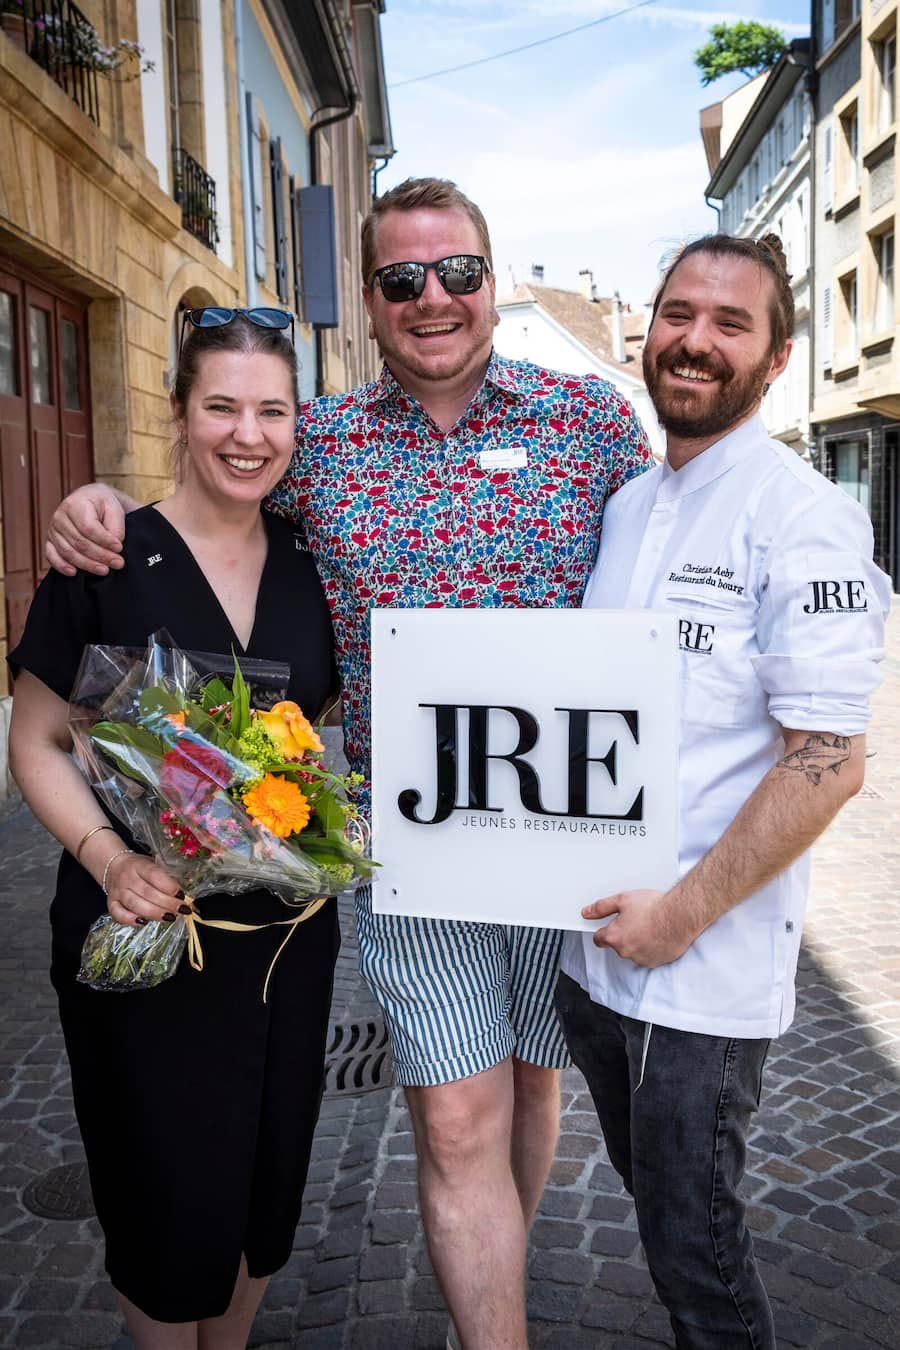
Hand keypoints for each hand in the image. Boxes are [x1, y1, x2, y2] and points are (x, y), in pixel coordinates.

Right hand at [46, 484, 126, 575]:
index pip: (88, 528)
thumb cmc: (103, 506)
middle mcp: (60, 517)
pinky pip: (52, 556)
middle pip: (79, 542)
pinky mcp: (50, 541)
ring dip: (87, 564)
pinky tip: (74, 573)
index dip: (104, 540)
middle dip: (100, 555)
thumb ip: (116, 527)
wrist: (89, 502)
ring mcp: (53, 530)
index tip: (119, 548)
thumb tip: (114, 547)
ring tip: (105, 570)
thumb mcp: (114, 509)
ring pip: (68, 552)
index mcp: (75, 504)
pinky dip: (61, 566)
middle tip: (118, 563)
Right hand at [104, 853, 189, 927]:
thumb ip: (167, 876)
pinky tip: (143, 922)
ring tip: (170, 918)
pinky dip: (130, 920)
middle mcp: (127, 878)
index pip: (154, 875)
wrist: (114, 866)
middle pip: (147, 892)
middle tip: (182, 910)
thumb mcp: (154, 864)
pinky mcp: (111, 903)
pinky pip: (118, 914)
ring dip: (154, 913)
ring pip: (135, 904)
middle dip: (167, 903)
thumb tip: (187, 894)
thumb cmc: (140, 867)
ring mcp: (117, 891)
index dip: (168, 885)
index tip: (181, 894)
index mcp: (139, 865)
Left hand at [581, 888, 695, 968]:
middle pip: (617, 945)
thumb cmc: (654, 907)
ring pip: (632, 951)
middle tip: (635, 920)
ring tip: (648, 926)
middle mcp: (625, 951)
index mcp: (614, 937)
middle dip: (623, 934)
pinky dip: (650, 948)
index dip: (603, 930)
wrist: (679, 917)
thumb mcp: (623, 899)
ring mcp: (640, 959)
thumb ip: (601, 907)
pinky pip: (647, 956)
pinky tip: (657, 935)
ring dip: (637, 941)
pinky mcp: (655, 962)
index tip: (609, 926)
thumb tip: (587, 912)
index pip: (599, 939)